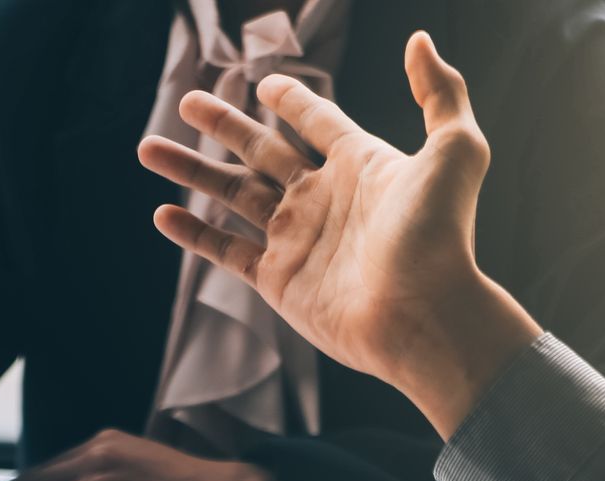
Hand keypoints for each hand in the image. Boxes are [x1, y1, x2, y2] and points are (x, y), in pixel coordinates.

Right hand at [137, 33, 539, 436]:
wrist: (423, 315)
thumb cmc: (441, 236)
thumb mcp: (456, 150)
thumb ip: (440, 92)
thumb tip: (418, 40)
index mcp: (360, 163)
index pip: (317, 121)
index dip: (292, 100)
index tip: (265, 83)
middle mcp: (322, 197)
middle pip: (261, 151)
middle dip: (222, 125)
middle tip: (186, 102)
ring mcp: (296, 238)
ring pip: (231, 195)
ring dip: (190, 171)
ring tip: (148, 149)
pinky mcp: (277, 280)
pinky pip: (225, 250)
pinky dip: (192, 233)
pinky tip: (162, 213)